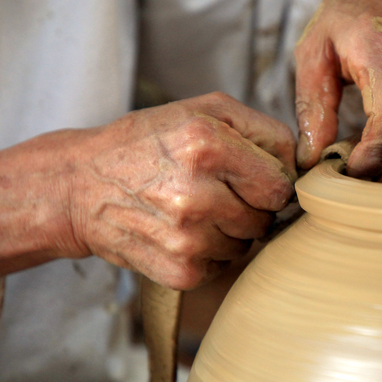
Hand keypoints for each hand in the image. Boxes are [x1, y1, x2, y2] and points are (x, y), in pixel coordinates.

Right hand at [69, 93, 295, 289]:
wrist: (79, 187)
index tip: (250, 179)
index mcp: (206, 145)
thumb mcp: (204, 110)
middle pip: (266, 218)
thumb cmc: (148, 143)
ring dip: (229, 231)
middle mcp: (197, 194)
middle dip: (250, 206)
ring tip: (193, 210)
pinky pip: (222, 266)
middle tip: (215, 192)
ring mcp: (187, 238)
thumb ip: (263, 130)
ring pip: (246, 245)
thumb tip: (303, 166)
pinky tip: (180, 232)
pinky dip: (209, 253)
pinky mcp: (180, 271)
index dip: (269, 183)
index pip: (280, 185)